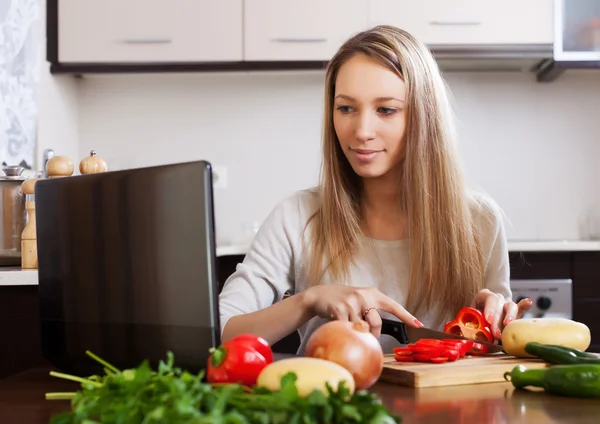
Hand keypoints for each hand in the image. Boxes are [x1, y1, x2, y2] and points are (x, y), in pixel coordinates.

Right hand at [304, 285, 422, 337]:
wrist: (318, 295)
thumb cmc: (341, 300)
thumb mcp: (359, 300)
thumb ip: (370, 311)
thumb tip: (376, 333)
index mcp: (372, 293)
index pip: (393, 305)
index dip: (406, 316)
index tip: (419, 325)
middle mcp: (363, 295)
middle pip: (376, 323)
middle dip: (373, 334)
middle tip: (367, 338)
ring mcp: (352, 301)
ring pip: (361, 328)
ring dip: (356, 332)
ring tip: (348, 328)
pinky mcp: (340, 309)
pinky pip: (347, 328)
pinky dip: (344, 332)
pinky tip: (338, 327)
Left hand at [472, 289, 532, 339]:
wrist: (485, 310)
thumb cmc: (476, 315)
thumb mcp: (471, 315)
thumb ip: (472, 322)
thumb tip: (467, 334)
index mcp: (484, 296)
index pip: (489, 299)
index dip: (489, 309)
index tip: (488, 321)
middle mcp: (497, 298)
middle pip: (499, 305)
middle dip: (497, 320)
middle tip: (496, 334)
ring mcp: (507, 303)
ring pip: (511, 306)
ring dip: (510, 316)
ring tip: (508, 325)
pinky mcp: (515, 311)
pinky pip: (520, 308)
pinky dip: (524, 306)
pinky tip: (528, 302)